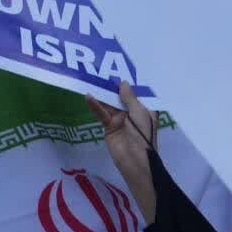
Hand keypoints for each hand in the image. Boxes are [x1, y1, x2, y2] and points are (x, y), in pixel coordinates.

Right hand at [84, 81, 157, 222]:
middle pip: (120, 98)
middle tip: (100, 72)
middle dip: (112, 87)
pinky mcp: (108, 127)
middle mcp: (131, 113)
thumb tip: (123, 83)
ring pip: (109, 104)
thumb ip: (129, 98)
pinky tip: (88, 96)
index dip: (126, 85)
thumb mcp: (139, 113)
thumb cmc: (144, 136)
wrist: (136, 160)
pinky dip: (95, 106)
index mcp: (143, 110)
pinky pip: (102, 114)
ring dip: (102, 95)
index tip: (116, 71)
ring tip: (91, 80)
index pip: (134, 95)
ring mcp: (119, 120)